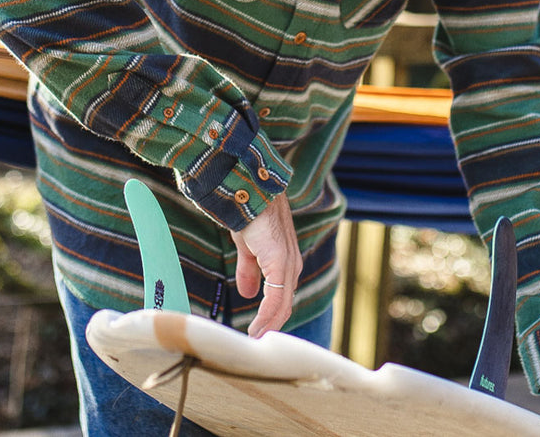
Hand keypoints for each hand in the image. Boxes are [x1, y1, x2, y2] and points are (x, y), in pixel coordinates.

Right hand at [230, 193, 302, 337]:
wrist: (248, 193)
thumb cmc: (250, 216)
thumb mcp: (248, 248)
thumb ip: (250, 270)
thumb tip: (248, 294)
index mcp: (286, 263)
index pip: (284, 298)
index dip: (272, 318)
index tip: (257, 335)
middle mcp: (291, 266)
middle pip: (285, 306)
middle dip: (271, 327)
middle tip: (254, 346)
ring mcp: (288, 264)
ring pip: (282, 305)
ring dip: (268, 326)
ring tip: (253, 343)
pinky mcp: (279, 262)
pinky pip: (275, 298)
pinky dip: (265, 317)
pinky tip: (255, 330)